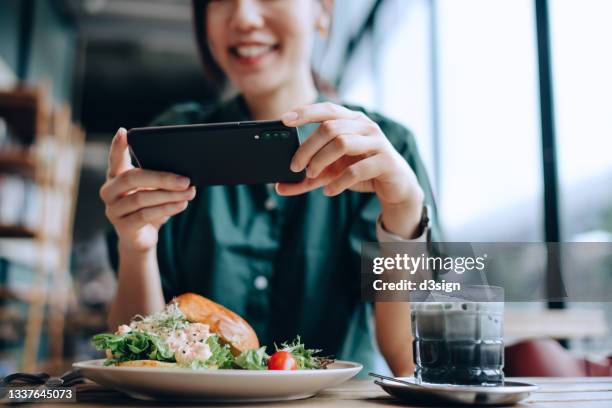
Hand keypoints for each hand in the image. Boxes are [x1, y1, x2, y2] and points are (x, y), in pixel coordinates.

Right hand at [99, 128, 195, 252]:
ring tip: (189, 192)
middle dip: (162, 177)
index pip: (115, 159)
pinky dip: (167, 208)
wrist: (141, 238)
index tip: (124, 132)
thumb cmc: (149, 207)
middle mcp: (109, 191)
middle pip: (133, 177)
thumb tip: (185, 174)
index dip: (118, 146)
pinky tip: (181, 204)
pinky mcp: (122, 227)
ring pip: (142, 198)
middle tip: (185, 179)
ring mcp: (113, 210)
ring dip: (169, 195)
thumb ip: (160, 179)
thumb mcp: (153, 190)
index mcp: (116, 177)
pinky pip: (146, 215)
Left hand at [277, 103, 423, 234]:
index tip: (284, 120)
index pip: (327, 109)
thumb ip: (307, 178)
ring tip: (311, 176)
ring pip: (342, 142)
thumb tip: (279, 187)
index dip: (305, 112)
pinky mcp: (385, 162)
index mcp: (352, 121)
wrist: (396, 186)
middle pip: (329, 128)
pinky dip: (339, 181)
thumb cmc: (361, 172)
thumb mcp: (331, 174)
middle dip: (307, 147)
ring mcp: (377, 142)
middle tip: (295, 167)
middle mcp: (365, 126)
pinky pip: (357, 169)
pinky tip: (329, 191)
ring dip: (321, 160)